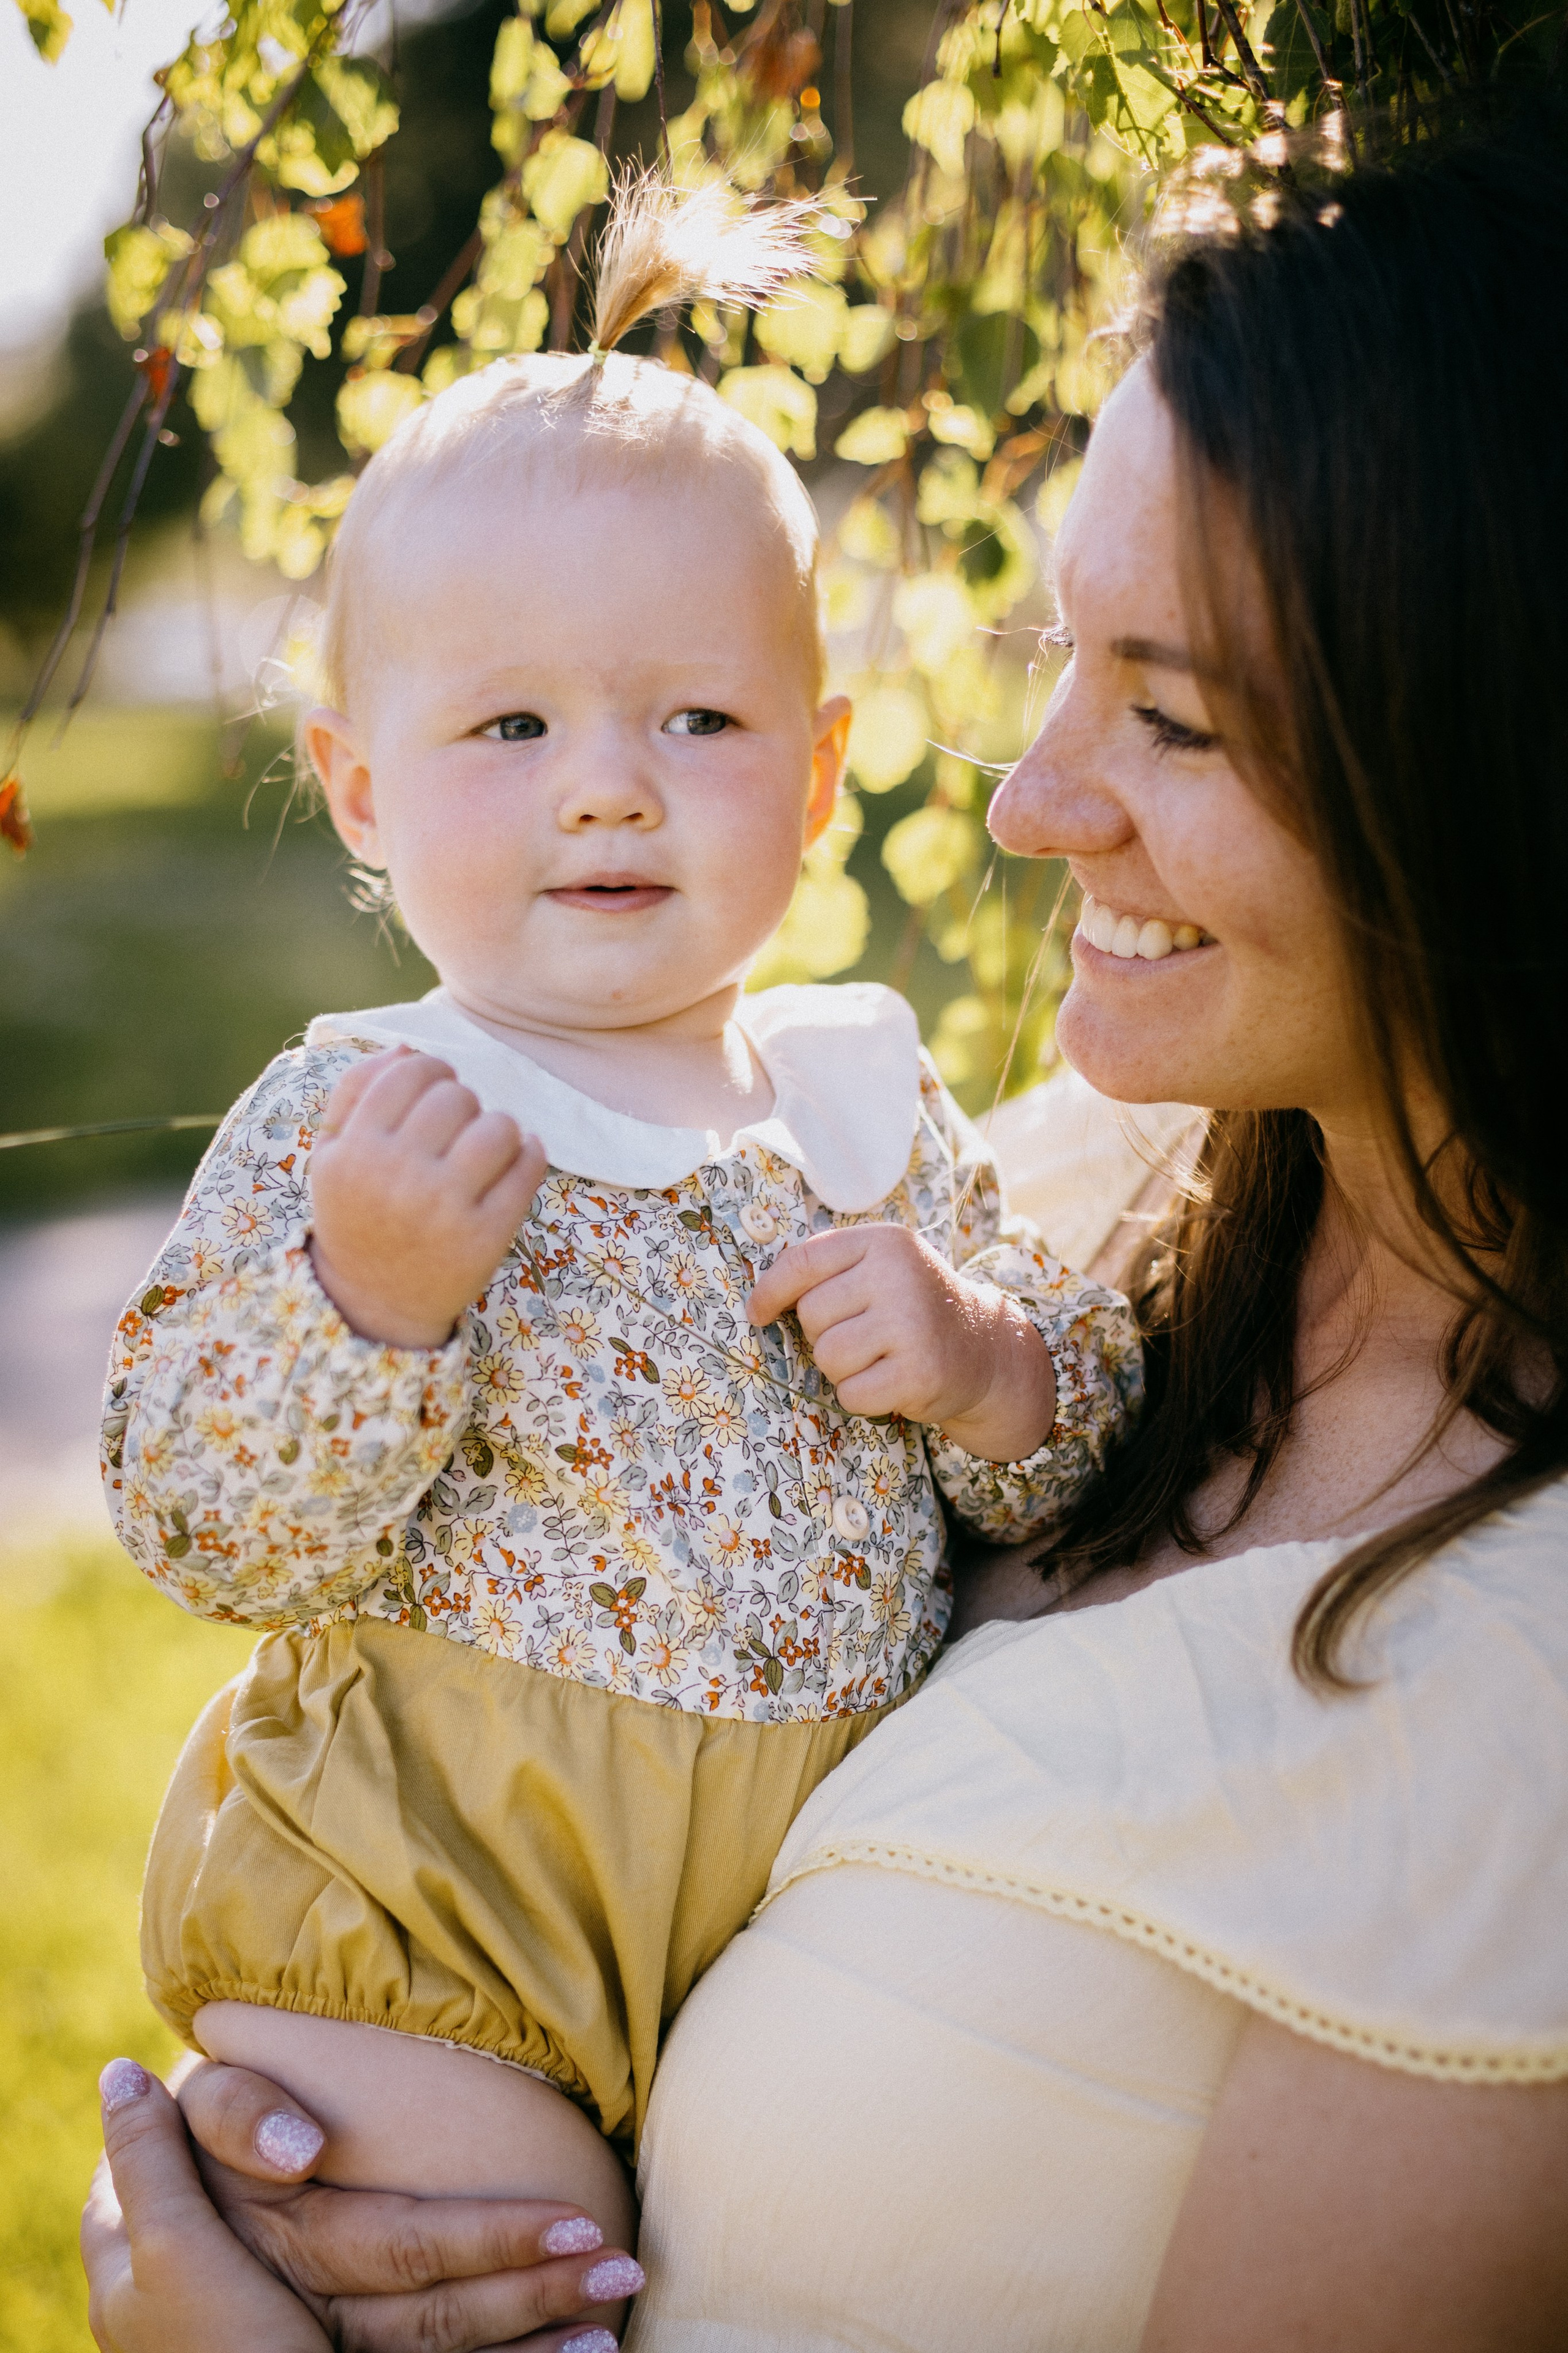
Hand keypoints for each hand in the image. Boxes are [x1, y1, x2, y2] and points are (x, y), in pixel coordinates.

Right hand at [84, 2055, 639, 2352]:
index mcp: (285, 2244)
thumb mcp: (197, 2113)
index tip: (578, 2222)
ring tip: (612, 2330)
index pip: (400, 2245)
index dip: (488, 2239)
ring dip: (527, 2347)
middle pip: (432, 2317)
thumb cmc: (182, 2147)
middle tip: (625, 2272)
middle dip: (532, 2294)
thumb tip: (303, 2145)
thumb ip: (237, 2115)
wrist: (141, 2219)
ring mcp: (320, 2346)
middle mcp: (306, 2311)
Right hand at [309, 1048, 547, 1349]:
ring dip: (498, 1127)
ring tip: (485, 1146)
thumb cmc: (358, 1212)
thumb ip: (356, 1091)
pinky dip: (529, 1154)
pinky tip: (515, 1160)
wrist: (376, 1297)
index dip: (431, 1070)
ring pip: (498, 1126)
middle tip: (456, 1127)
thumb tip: (406, 1049)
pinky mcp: (487, 1236)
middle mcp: (399, 1177)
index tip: (435, 1089)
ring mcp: (445, 1209)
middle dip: (462, 1102)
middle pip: (457, 1096)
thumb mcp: (332, 1153)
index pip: (410, 1074)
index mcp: (356, 1151)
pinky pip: (528, 1167)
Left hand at [747, 1223, 1055, 1462]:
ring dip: (842, 1368)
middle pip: (812, 1314)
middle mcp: (899, 1277)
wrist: (982, 1347)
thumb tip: (758, 1301)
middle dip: (824, 1333)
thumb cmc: (913, 1306)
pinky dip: (861, 1396)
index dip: (770, 1290)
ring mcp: (911, 1326)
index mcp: (884, 1242)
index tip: (757, 1313)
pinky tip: (890, 1381)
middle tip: (862, 1335)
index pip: (803, 1261)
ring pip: (828, 1357)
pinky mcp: (918, 1374)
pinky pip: (850, 1393)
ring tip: (877, 1358)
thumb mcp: (880, 1266)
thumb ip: (828, 1269)